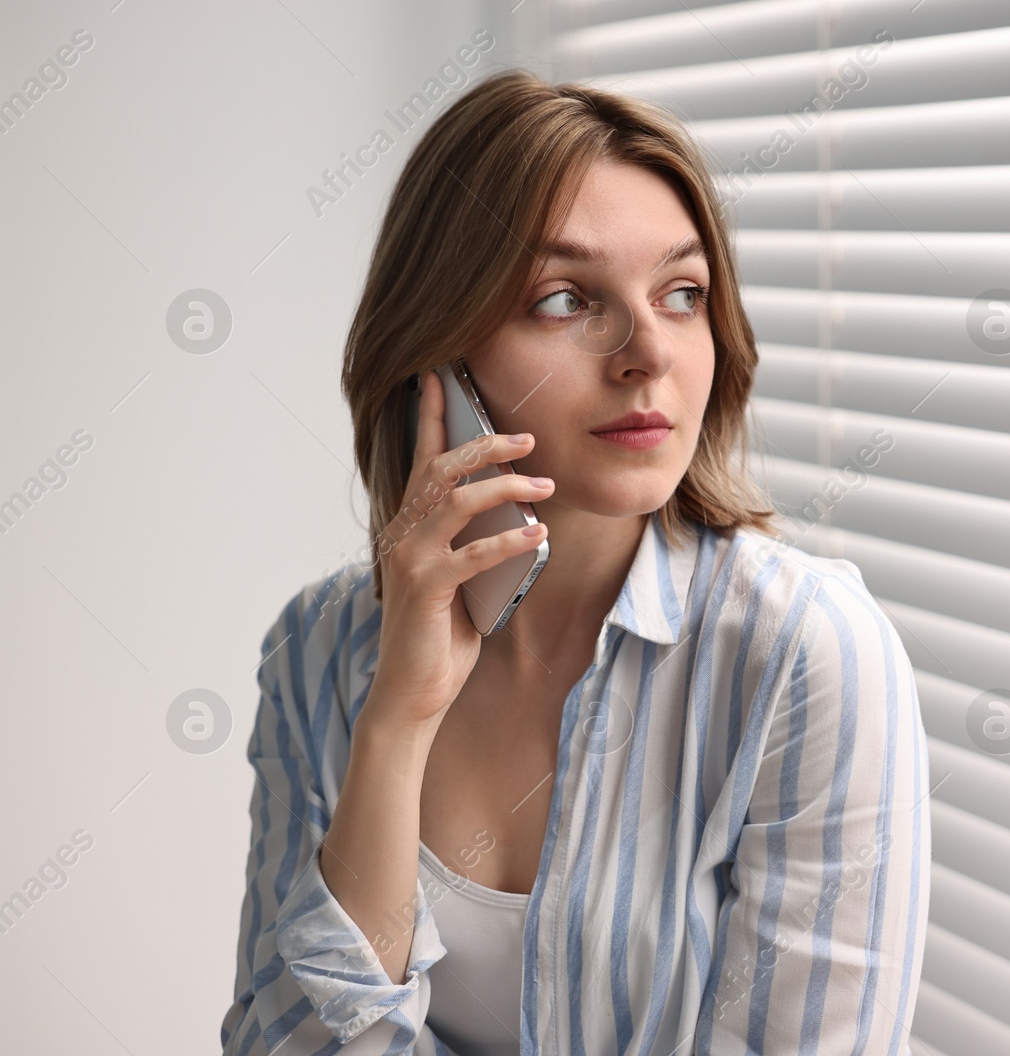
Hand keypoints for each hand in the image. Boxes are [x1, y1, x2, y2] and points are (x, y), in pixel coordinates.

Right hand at [363, 368, 553, 732]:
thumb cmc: (440, 636)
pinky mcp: (426, 589)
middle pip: (441, 468)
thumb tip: (519, 516)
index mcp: (409, 526)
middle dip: (486, 445)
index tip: (441, 376)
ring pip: (456, 501)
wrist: (413, 693)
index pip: (420, 459)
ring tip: (545, 487)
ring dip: (505, 488)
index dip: (430, 416)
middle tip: (529, 438)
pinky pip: (473, 554)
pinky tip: (537, 534)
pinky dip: (509, 540)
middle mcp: (403, 535)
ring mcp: (411, 560)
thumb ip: (476, 543)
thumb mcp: (462, 580)